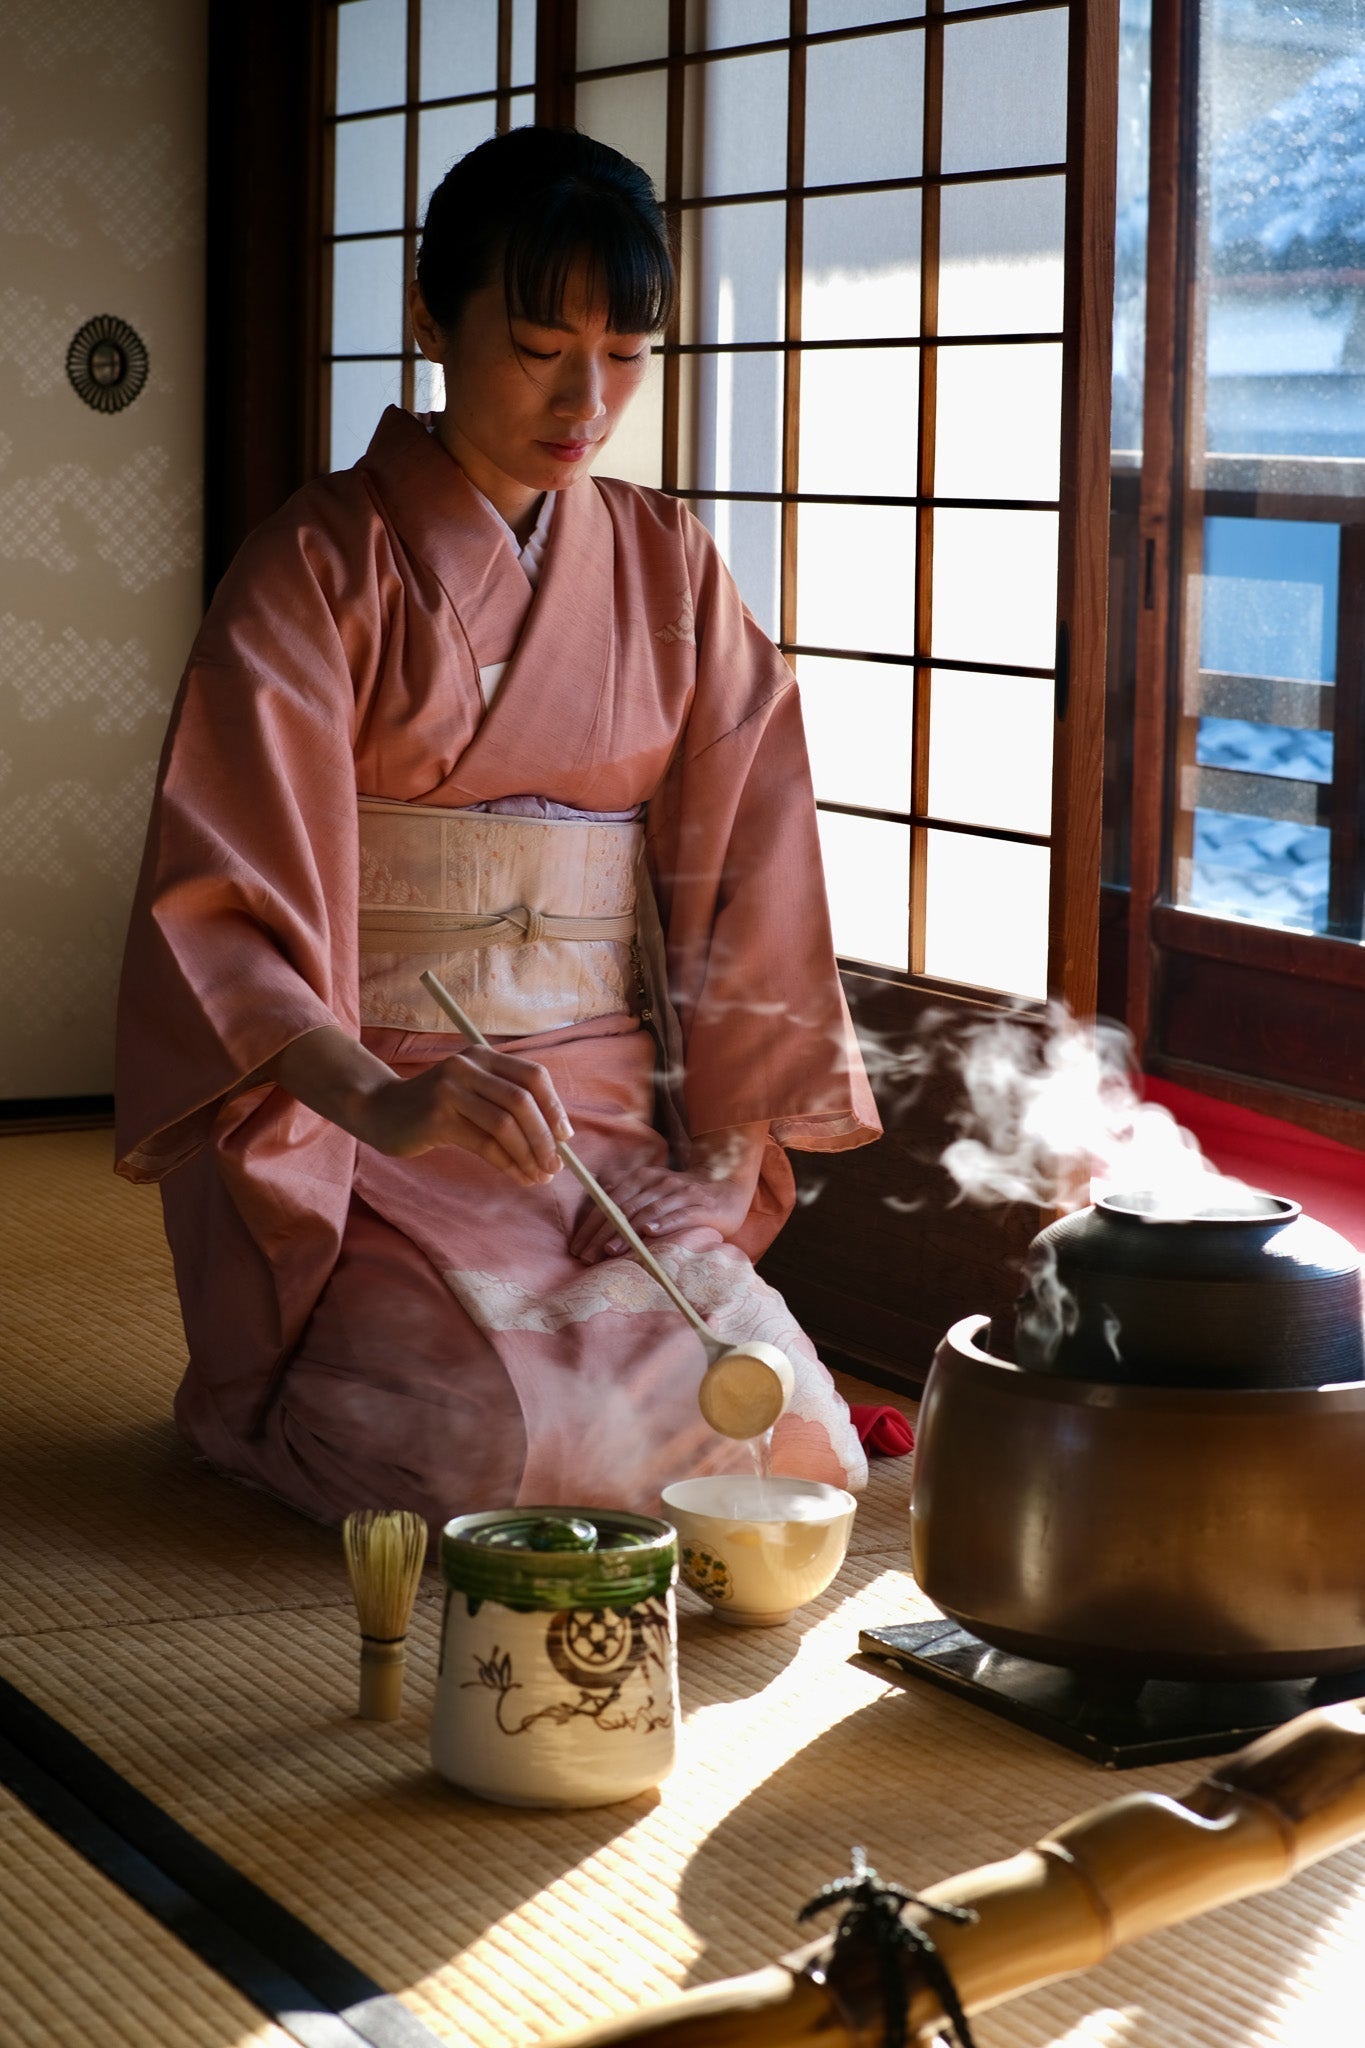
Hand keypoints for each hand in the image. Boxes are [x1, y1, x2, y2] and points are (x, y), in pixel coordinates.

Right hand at [360, 1049, 572, 1183]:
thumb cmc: (437, 1107)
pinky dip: (507, 1164)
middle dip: (544, 1137)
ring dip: (528, 1155)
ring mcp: (450, 1090)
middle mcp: (468, 1066)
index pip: (533, 1076)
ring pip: (505, 1125)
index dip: (554, 1107)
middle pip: (522, 1101)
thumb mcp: (473, 1092)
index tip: (565, 1137)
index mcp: (483, 1056)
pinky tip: (517, 1177)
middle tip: (555, 1166)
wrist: (381, 1111)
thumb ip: (507, 1104)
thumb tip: (556, 1138)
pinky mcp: (437, 1118)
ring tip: (539, 1176)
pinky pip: (484, 1144)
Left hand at [569, 1124, 766, 1262]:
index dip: (591, 1224)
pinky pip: (680, 1214)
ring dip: (627, 1231)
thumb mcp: (652, 1190)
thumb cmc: (682, 1195)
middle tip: (587, 1256)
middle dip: (603, 1233)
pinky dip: (664, 1222)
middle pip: (625, 1208)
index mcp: (643, 1178)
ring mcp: (681, 1193)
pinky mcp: (701, 1206)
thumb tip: (596, 1211)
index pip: (610, 1201)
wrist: (725, 1184)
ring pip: (648, 1211)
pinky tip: (650, 1232)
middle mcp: (659, 1182)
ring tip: (611, 1250)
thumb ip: (627, 1197)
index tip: (578, 1247)